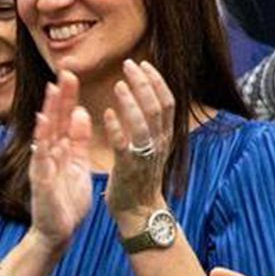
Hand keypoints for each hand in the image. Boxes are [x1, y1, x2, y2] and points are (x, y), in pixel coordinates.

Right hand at [28, 71, 93, 250]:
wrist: (58, 232)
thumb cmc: (68, 202)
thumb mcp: (79, 165)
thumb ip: (79, 140)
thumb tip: (82, 113)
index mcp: (62, 151)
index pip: (64, 119)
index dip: (68, 98)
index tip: (72, 76)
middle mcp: (50, 154)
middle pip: (54, 120)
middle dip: (60, 97)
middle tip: (64, 72)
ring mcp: (43, 166)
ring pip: (46, 133)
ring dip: (49, 110)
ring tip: (53, 89)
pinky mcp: (41, 179)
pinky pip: (41, 155)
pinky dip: (41, 138)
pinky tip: (43, 122)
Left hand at [102, 59, 173, 218]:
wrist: (139, 211)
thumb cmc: (140, 178)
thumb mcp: (151, 147)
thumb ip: (150, 125)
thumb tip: (146, 100)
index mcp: (165, 136)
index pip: (167, 101)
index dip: (156, 81)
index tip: (143, 64)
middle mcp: (160, 143)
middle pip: (158, 106)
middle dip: (144, 83)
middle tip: (129, 64)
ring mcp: (146, 155)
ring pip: (144, 122)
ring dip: (131, 101)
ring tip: (119, 84)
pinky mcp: (129, 168)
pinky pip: (124, 144)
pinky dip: (117, 127)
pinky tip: (106, 113)